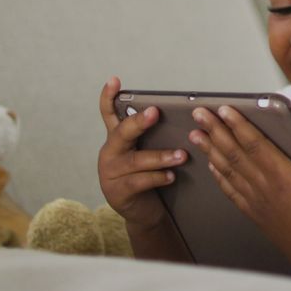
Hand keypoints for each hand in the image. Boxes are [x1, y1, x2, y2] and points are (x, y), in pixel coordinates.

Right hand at [97, 76, 187, 229]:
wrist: (143, 211)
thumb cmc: (148, 175)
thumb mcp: (146, 152)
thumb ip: (153, 136)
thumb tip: (179, 115)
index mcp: (117, 139)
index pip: (109, 113)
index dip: (109, 97)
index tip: (115, 80)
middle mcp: (110, 152)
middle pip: (122, 133)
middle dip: (139, 122)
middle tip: (156, 112)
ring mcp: (111, 173)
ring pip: (136, 161)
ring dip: (160, 157)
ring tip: (181, 155)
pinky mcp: (118, 192)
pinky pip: (139, 182)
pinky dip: (157, 177)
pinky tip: (171, 176)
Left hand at [190, 105, 290, 271]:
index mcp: (282, 176)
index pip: (254, 144)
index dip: (237, 124)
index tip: (224, 109)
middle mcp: (264, 186)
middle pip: (234, 153)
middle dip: (215, 131)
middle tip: (199, 114)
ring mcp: (256, 201)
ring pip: (228, 170)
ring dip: (210, 150)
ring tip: (196, 135)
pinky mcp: (255, 213)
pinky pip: (231, 191)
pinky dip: (218, 176)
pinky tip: (211, 167)